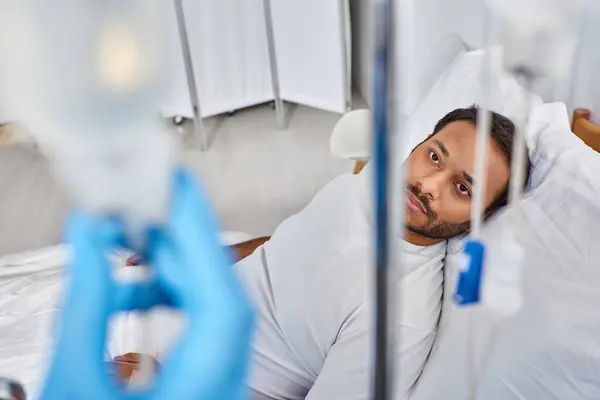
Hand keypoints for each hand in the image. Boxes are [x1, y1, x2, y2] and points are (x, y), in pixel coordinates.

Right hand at [41, 168, 254, 399]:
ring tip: (127, 247)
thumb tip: (88, 234)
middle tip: (147, 206)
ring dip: (171, 273)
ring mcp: (215, 384)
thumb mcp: (72, 381)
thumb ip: (85, 302)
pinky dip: (167, 301)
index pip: (223, 300)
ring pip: (211, 310)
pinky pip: (196, 328)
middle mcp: (220, 387)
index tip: (181, 191)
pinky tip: (129, 292)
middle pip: (220, 299)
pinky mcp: (200, 383)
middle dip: (182, 248)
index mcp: (202, 389)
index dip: (205, 239)